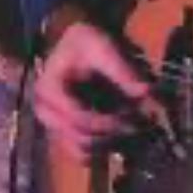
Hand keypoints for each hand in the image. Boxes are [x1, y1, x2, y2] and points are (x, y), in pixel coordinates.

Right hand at [34, 12, 150, 160]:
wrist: (75, 41)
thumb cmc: (87, 41)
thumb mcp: (104, 48)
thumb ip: (123, 71)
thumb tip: (146, 92)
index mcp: (49, 91)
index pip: (79, 118)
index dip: (109, 122)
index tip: (134, 118)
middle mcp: (46, 113)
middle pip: (80, 139)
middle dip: (112, 135)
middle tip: (139, 125)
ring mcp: (53, 125)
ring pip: (81, 151)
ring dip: (109, 145)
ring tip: (132, 129)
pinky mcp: (64, 132)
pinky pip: (82, 151)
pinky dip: (103, 148)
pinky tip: (121, 134)